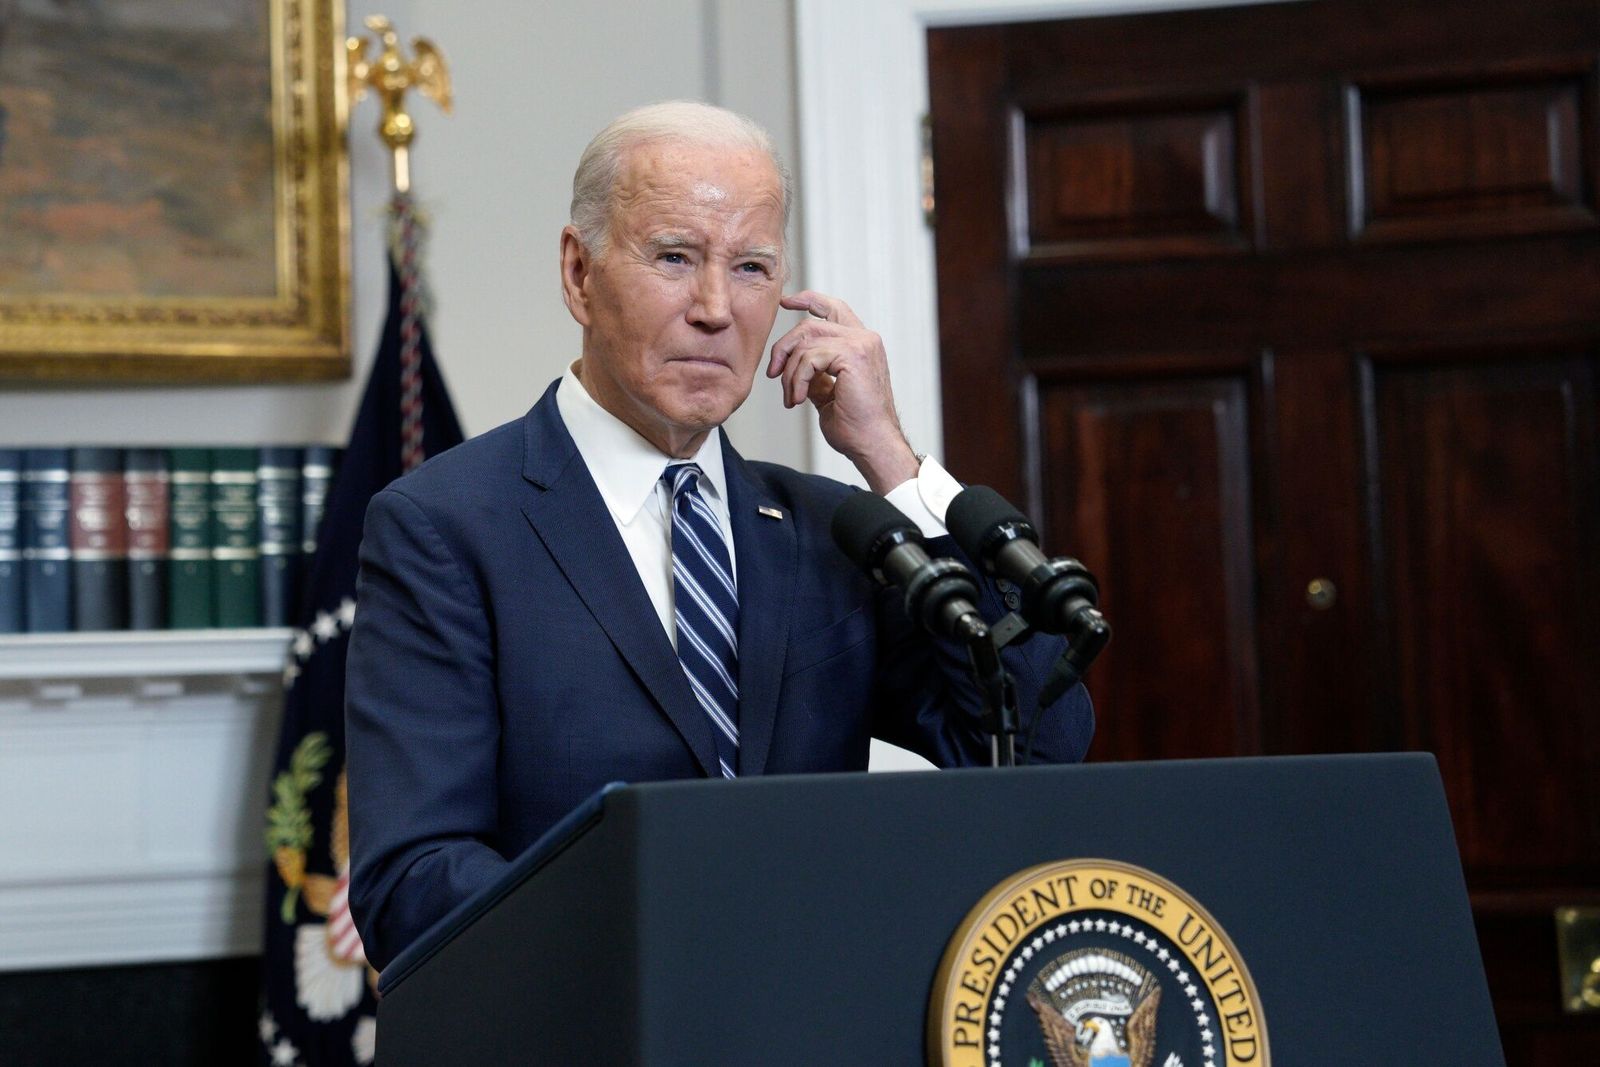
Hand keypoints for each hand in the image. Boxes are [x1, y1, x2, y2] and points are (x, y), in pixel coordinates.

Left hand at [767, 290, 919, 492]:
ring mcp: (861, 344)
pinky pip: (809, 357)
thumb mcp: (828, 394)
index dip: (808, 300)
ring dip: (789, 371)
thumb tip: (793, 366)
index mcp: (862, 345)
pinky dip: (796, 379)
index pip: (834, 309)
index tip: (786, 302)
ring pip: (806, 340)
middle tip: (773, 374)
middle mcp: (865, 339)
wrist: (872, 444)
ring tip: (791, 397)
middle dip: (784, 347)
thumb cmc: (856, 427)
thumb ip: (815, 374)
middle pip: (811, 323)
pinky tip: (797, 400)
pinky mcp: (853, 355)